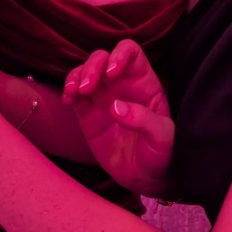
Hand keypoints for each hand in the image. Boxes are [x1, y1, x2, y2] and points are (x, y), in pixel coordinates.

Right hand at [63, 40, 173, 194]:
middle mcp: (121, 84)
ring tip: (74, 93)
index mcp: (144, 82)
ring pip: (85, 71)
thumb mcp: (162, 138)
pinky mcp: (87, 113)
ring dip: (77, 76)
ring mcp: (103, 97)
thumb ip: (144, 120)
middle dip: (93, 66)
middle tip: (87, 87)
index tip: (111, 73)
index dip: (119, 55)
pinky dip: (68, 90)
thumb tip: (115, 107)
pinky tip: (68, 99)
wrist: (145, 178)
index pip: (131, 53)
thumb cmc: (161, 154)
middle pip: (103, 58)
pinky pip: (74, 93)